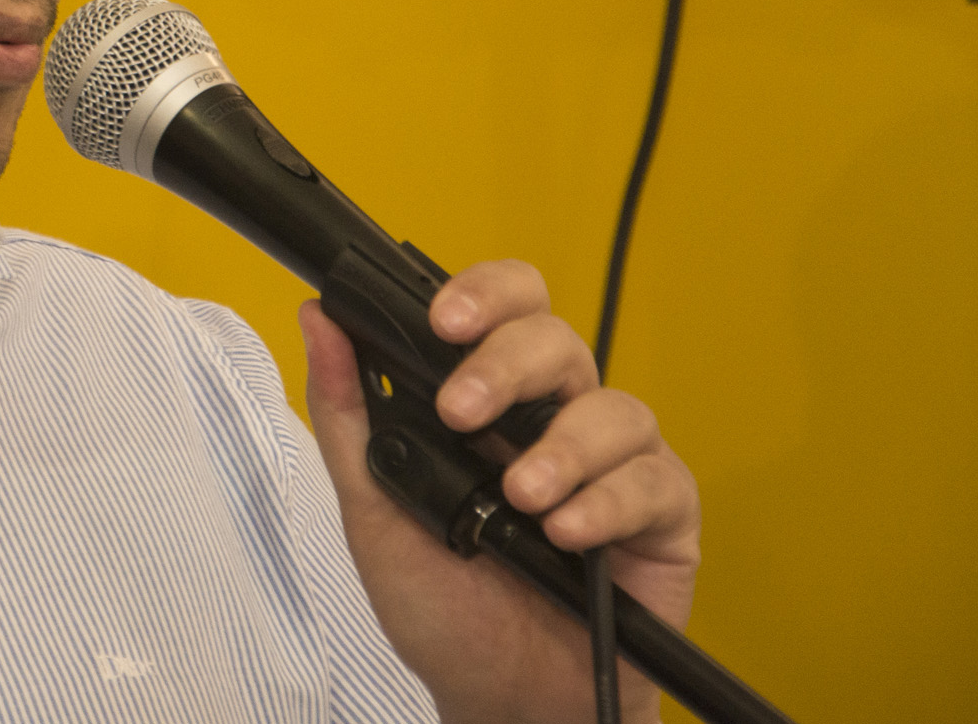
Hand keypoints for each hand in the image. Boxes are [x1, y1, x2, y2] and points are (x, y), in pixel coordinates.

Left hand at [298, 261, 699, 723]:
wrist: (498, 700)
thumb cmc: (442, 606)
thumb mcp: (372, 509)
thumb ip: (346, 413)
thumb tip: (317, 318)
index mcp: (489, 401)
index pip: (502, 308)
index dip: (483, 294)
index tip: (442, 320)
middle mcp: (553, 419)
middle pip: (555, 339)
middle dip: (506, 364)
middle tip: (462, 413)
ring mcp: (612, 465)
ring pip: (614, 406)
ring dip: (562, 447)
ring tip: (520, 497)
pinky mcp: (660, 517)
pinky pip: (655, 480)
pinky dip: (608, 502)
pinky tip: (567, 535)